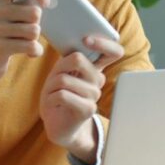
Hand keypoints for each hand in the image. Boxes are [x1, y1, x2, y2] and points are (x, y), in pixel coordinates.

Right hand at [0, 0, 50, 120]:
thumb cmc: (6, 36)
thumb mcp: (13, 15)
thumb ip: (27, 3)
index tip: (46, 3)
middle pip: (35, 12)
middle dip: (38, 25)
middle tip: (29, 31)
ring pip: (34, 31)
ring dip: (35, 40)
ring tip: (26, 42)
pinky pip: (30, 46)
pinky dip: (35, 51)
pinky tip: (30, 53)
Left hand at [39, 35, 123, 164]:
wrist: (57, 124)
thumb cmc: (57, 94)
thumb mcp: (59, 72)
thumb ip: (68, 59)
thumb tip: (75, 47)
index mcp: (94, 68)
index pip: (114, 51)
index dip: (103, 43)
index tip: (87, 40)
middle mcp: (98, 80)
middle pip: (78, 59)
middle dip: (57, 68)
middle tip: (53, 81)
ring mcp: (95, 95)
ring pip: (65, 79)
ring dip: (50, 86)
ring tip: (52, 94)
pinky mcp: (88, 109)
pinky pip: (63, 94)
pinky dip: (50, 98)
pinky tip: (53, 103)